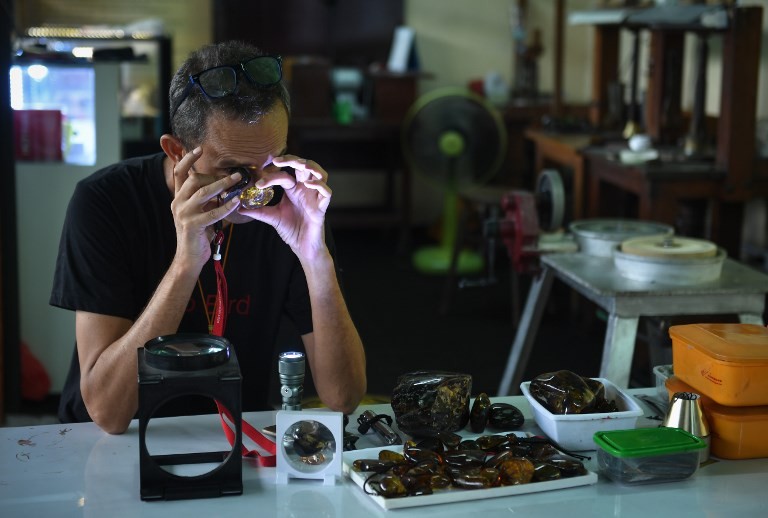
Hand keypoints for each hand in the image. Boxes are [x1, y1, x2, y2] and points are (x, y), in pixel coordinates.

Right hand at [170, 147, 241, 269]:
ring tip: (238, 180)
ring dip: (222, 184)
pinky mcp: (192, 225)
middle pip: (194, 180)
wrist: (189, 258)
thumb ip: (206, 199)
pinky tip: (237, 202)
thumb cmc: (198, 235)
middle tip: (235, 175)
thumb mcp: (199, 212)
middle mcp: (177, 203)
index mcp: (178, 198)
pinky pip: (213, 212)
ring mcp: (183, 214)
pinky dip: (226, 206)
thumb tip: (223, 184)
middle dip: (215, 175)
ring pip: (203, 192)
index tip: (198, 149)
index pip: (178, 173)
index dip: (187, 159)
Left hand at [238, 154, 331, 258]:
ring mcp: (314, 197)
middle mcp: (305, 190)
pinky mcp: (322, 208)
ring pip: (321, 174)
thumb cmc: (290, 229)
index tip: (258, 184)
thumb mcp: (271, 218)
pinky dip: (320, 186)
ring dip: (312, 167)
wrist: (301, 246)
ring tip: (301, 165)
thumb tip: (238, 207)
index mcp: (293, 190)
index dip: (272, 175)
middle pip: (305, 167)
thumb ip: (257, 211)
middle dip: (294, 160)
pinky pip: (327, 193)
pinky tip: (310, 184)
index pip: (284, 175)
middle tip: (279, 161)